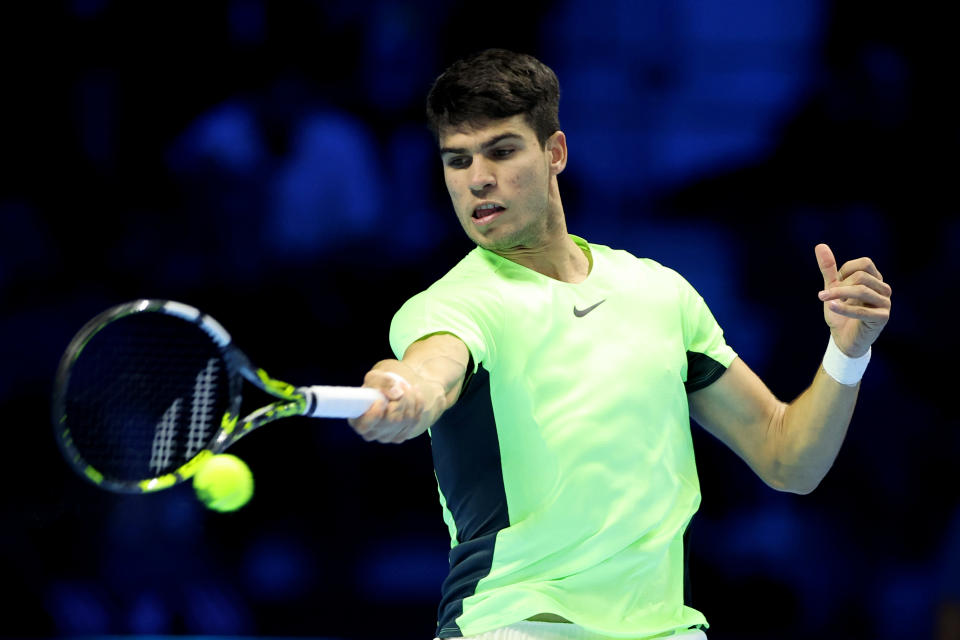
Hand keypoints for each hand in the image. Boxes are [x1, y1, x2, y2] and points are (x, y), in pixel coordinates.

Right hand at [347, 360, 432, 443]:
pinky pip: (415, 420)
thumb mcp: (375, 378)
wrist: (387, 393)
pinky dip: (418, 405)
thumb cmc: (375, 386)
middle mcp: (371, 433)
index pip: (365, 425)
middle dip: (401, 399)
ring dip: (410, 399)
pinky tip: (414, 394)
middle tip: (401, 384)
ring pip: (406, 419)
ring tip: (407, 387)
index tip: (381, 400)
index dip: (375, 414)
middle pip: (392, 420)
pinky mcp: (400, 436)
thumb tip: (397, 394)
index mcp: (358, 421)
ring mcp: (386, 437)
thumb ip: (382, 382)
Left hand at [815, 243, 891, 357]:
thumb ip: (829, 268)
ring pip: (862, 290)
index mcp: (874, 279)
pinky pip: (863, 310)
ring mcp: (885, 303)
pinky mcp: (882, 318)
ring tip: (825, 301)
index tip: (833, 283)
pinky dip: (844, 308)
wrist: (844, 339)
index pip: (864, 263)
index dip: (845, 270)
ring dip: (839, 295)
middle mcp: (883, 289)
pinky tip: (831, 307)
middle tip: (825, 295)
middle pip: (862, 276)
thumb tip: (820, 246)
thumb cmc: (840, 313)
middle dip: (840, 285)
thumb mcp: (832, 288)